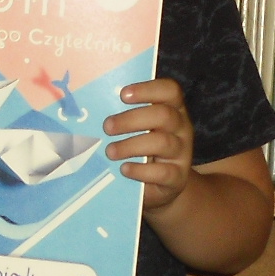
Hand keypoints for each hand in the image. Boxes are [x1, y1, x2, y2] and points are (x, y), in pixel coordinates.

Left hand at [104, 78, 194, 213]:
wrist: (162, 186)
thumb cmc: (144, 150)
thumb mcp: (140, 130)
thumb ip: (126, 118)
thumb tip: (92, 111)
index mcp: (174, 109)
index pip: (170, 90)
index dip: (148, 89)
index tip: (122, 95)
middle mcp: (182, 127)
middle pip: (164, 115)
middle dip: (131, 119)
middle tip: (107, 127)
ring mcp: (182, 153)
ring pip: (162, 143)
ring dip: (131, 145)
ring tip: (110, 151)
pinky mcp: (178, 176)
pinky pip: (163, 172)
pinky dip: (141, 170)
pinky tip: (124, 169)